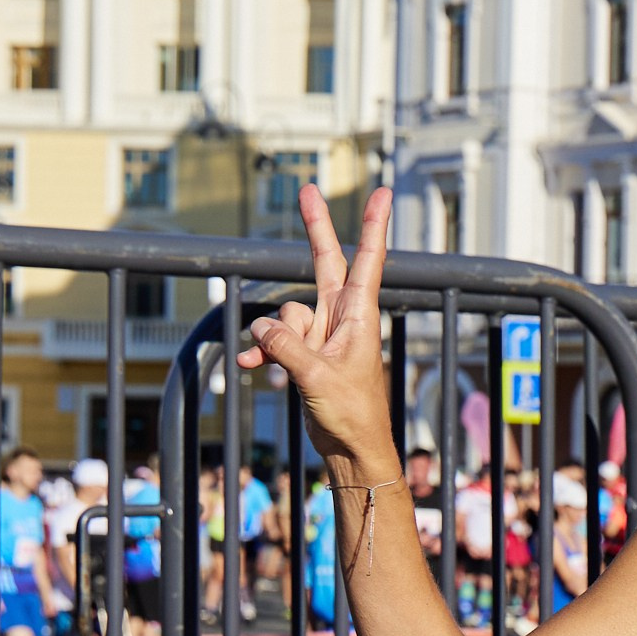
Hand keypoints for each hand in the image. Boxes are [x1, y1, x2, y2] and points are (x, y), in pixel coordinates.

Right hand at [236, 185, 398, 478]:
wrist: (351, 447)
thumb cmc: (351, 414)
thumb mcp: (316, 377)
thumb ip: (287, 346)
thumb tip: (260, 325)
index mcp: (359, 316)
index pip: (367, 261)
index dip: (373, 226)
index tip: (382, 193)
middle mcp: (342, 317)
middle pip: (325, 263)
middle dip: (315, 228)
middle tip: (308, 188)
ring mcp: (323, 333)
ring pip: (287, 312)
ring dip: (276, 336)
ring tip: (286, 369)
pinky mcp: (306, 351)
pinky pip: (275, 336)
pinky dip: (263, 349)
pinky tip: (254, 367)